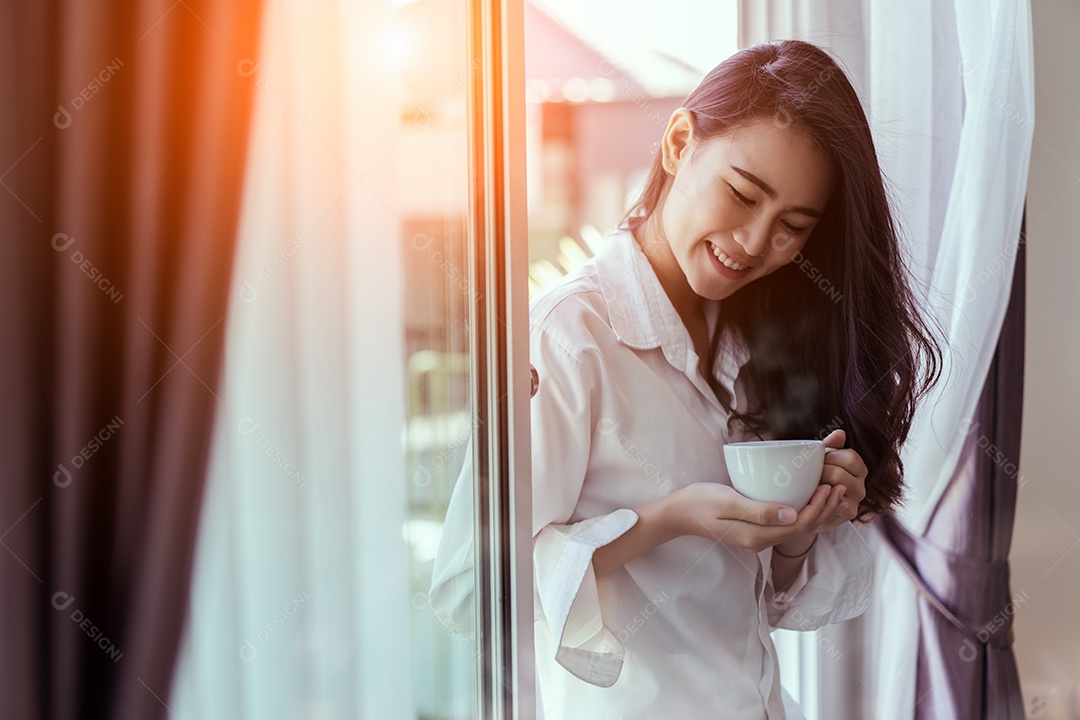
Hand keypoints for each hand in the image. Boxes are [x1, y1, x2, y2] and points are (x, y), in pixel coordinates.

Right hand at [663, 479, 848, 553]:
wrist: (677, 514)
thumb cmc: (699, 503)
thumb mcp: (727, 502)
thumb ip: (759, 511)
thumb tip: (793, 516)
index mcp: (756, 536)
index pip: (798, 526)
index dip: (819, 508)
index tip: (830, 486)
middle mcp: (760, 541)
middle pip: (802, 529)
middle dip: (824, 510)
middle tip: (840, 487)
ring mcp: (757, 537)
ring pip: (796, 528)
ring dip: (817, 511)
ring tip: (833, 494)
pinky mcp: (754, 528)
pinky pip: (786, 524)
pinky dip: (803, 512)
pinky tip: (809, 499)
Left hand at [813, 428, 867, 531]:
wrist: (811, 509)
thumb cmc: (817, 479)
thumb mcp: (823, 459)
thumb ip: (830, 445)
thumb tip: (839, 433)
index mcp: (858, 469)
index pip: (850, 457)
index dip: (830, 457)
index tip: (818, 461)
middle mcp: (861, 485)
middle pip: (838, 473)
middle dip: (819, 472)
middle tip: (809, 475)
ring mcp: (856, 501)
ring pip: (834, 488)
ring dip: (818, 486)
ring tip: (809, 486)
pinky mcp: (848, 514)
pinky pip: (835, 505)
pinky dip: (823, 500)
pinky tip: (816, 499)